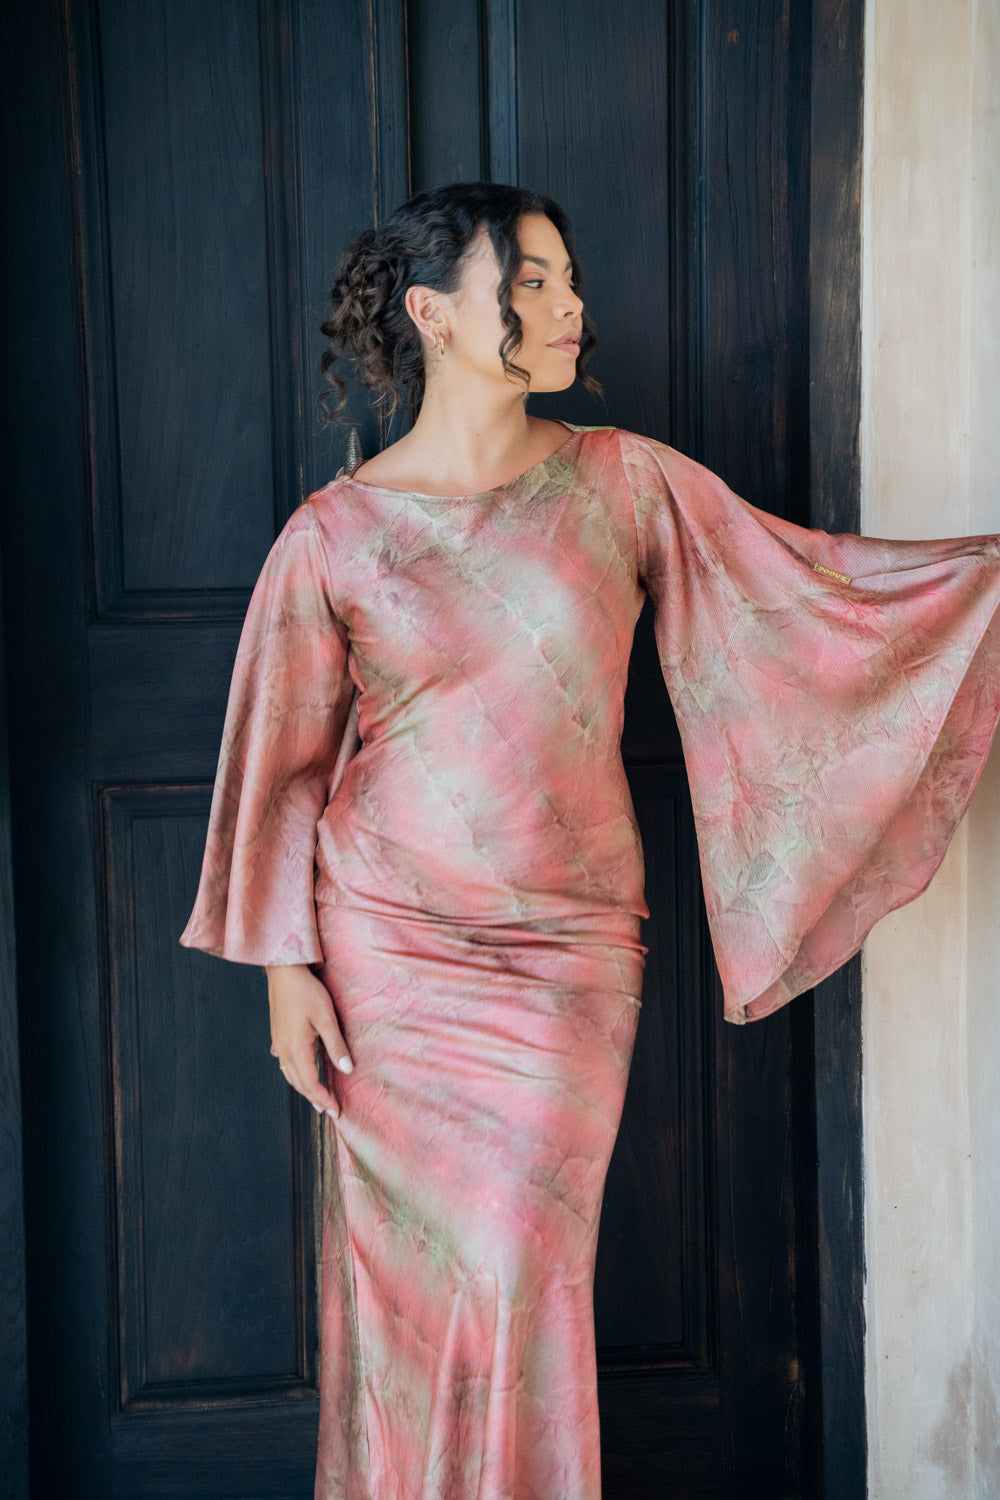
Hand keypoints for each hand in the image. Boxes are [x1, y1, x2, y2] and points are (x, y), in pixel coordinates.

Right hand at [264, 963, 352, 1117]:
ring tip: (318, 1097)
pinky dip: (296, 1074)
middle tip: (330, 1110)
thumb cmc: (306, 991)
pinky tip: (302, 1072)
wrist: (284, 971)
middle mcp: (283, 1050)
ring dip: (305, 1088)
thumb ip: (336, 1045)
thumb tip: (347, 1069)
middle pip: (298, 1083)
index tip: (336, 1111)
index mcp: (295, 1048)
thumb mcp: (326, 1017)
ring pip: (290, 1074)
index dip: (324, 1099)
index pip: (310, 1083)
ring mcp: (278, 1043)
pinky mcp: (278, 1035)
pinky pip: (286, 1063)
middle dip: (315, 1098)